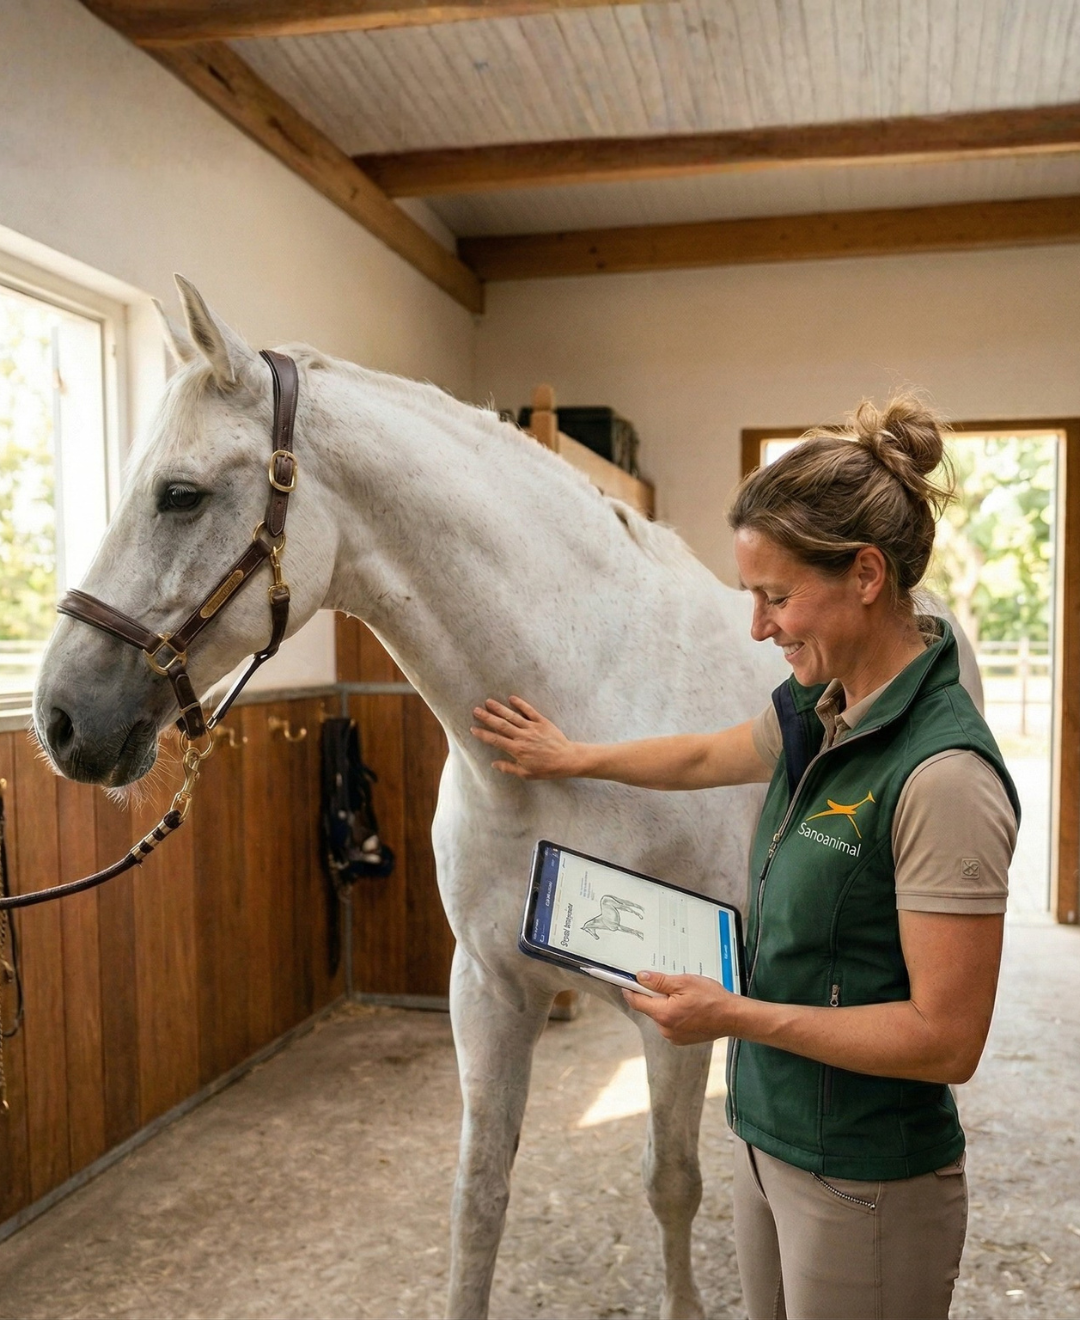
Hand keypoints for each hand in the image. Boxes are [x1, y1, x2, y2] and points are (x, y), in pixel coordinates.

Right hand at [470, 696, 578, 778]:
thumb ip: (509, 768)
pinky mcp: (542, 722)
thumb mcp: (526, 773)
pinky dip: (520, 704)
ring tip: (488, 702)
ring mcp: (532, 728)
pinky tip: (511, 698)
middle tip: (475, 710)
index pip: (496, 740)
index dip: (483, 734)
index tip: (473, 729)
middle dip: (487, 717)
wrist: (567, 759)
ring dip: (499, 708)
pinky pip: (529, 711)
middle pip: (501, 725)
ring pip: (512, 716)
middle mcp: (522, 736)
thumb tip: (494, 764)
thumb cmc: (547, 769)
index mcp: (517, 750)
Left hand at [622, 971, 737, 1044]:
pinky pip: (669, 1023)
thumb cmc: (712, 999)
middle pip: (649, 1007)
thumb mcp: (685, 982)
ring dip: (665, 1004)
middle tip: (669, 984)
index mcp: (664, 1014)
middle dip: (654, 995)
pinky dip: (673, 1013)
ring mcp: (672, 1036)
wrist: (732, 1017)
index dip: (630, 989)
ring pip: (660, 1015)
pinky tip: (688, 1007)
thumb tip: (640, 977)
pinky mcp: (680, 1039)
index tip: (627, 981)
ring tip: (684, 996)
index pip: (637, 1001)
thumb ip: (659, 981)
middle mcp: (665, 1028)